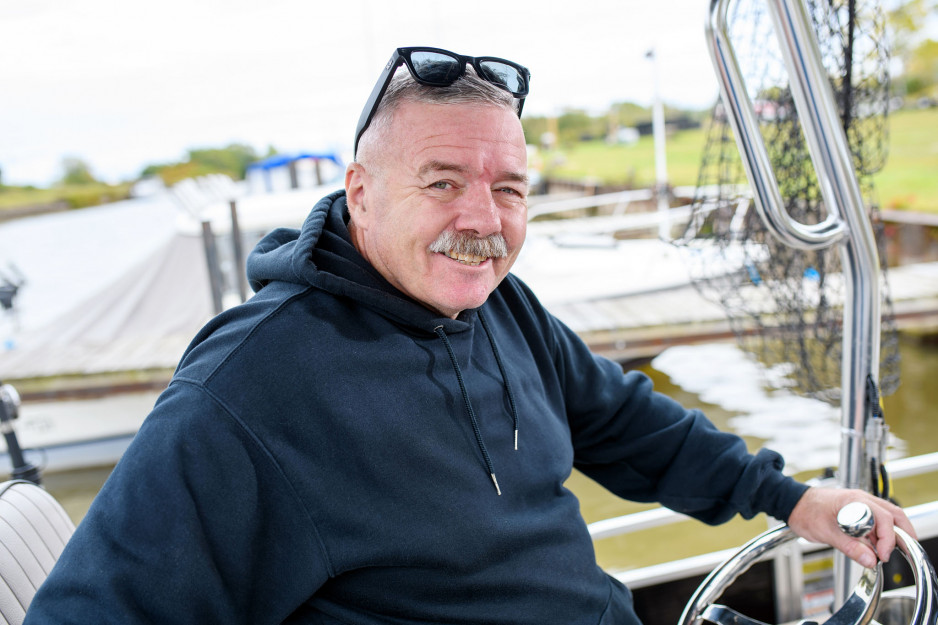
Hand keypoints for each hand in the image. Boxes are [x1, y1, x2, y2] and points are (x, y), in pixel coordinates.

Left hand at [787, 487, 915, 568]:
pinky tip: (875, 548)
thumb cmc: (805, 511)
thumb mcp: (825, 532)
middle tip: (903, 552)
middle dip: (902, 534)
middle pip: (893, 514)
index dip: (888, 538)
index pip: (884, 518)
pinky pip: (876, 523)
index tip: (882, 555)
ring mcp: (861, 505)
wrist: (792, 503)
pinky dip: (880, 536)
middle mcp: (861, 500)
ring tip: (885, 553)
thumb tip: (870, 560)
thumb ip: (849, 546)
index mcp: (855, 501)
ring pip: (887, 519)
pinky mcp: (857, 512)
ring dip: (891, 536)